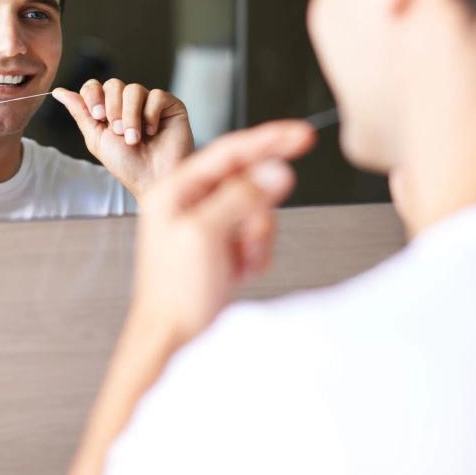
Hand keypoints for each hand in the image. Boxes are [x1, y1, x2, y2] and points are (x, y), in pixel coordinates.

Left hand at [52, 79, 194, 199]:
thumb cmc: (126, 164)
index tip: (98, 115)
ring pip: (134, 89)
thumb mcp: (96, 138)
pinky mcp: (171, 106)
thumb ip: (80, 112)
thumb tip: (58, 91)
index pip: (95, 86)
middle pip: (114, 84)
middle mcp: (129, 103)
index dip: (93, 95)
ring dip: (131, 116)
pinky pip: (157, 95)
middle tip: (118, 131)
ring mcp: (150, 103)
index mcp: (110, 109)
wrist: (152, 179)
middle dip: (113, 108)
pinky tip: (153, 132)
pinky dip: (151, 114)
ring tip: (134, 138)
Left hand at [128, 120, 315, 348]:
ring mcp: (208, 224)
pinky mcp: (223, 246)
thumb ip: (242, 197)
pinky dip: (256, 254)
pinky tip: (239, 273)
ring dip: (258, 236)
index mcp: (175, 190)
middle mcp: (190, 202)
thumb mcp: (206, 234)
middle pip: (246, 180)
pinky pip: (257, 236)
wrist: (173, 339)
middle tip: (268, 215)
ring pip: (257, 210)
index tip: (302, 135)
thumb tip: (275, 170)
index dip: (268, 140)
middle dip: (260, 207)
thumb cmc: (176, 290)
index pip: (229, 152)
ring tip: (239, 262)